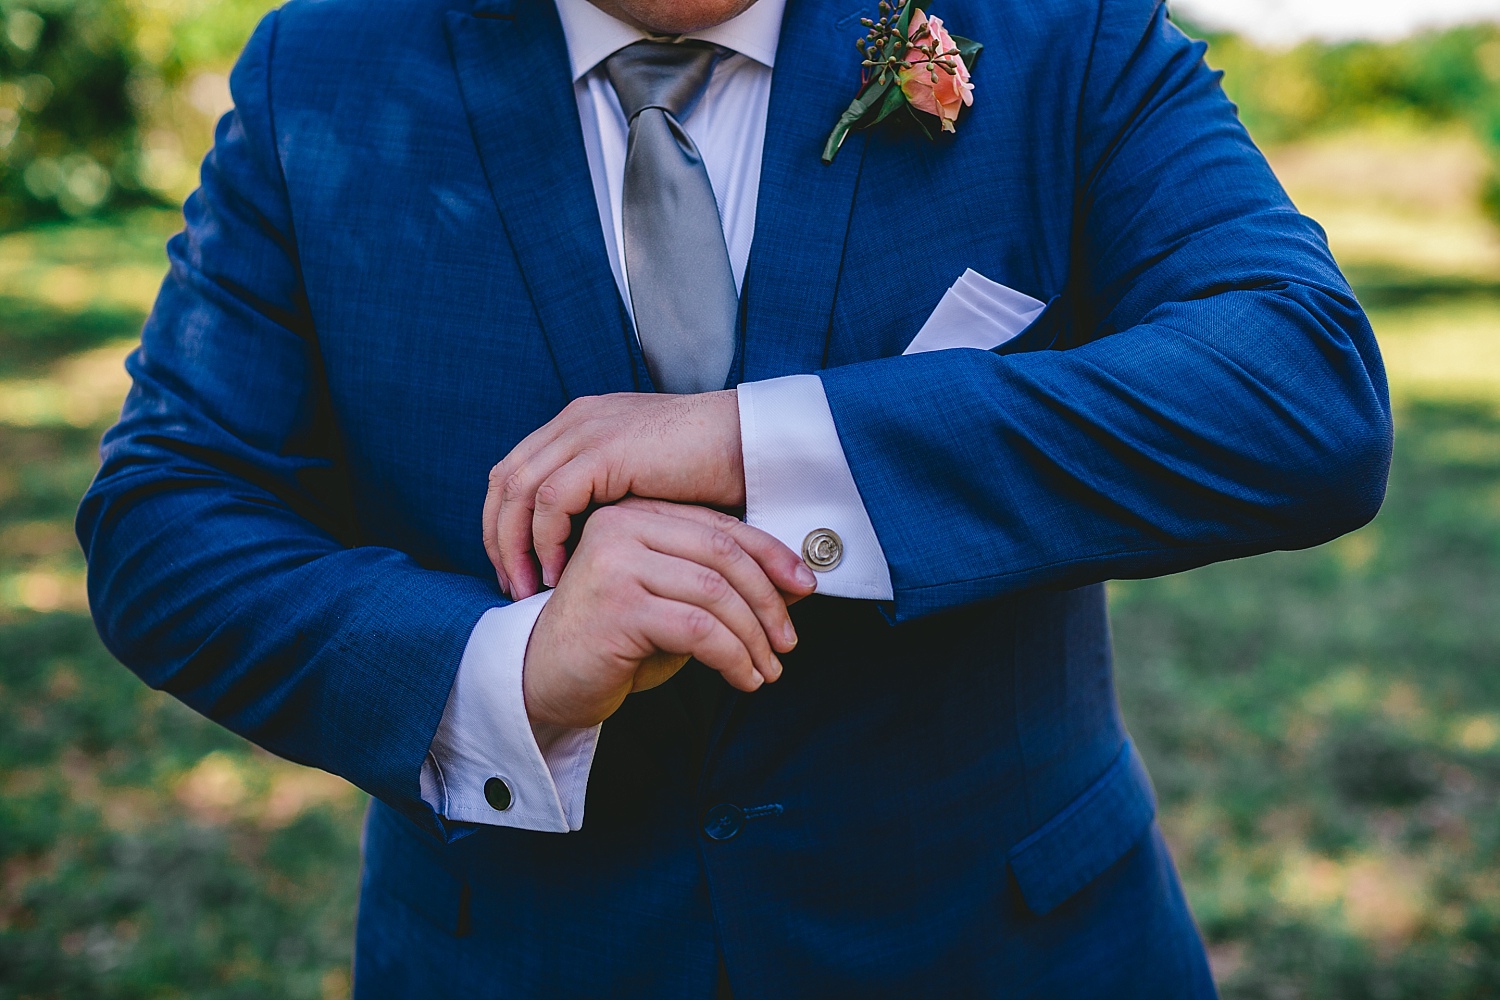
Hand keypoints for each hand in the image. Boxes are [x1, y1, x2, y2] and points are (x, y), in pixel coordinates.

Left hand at [484, 391, 742, 598]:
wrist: (750, 444)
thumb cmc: (712, 471)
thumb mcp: (644, 483)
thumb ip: (609, 500)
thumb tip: (582, 544)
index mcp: (581, 424)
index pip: (515, 472)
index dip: (504, 523)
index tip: (514, 569)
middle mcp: (575, 422)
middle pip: (505, 481)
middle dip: (500, 538)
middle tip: (511, 586)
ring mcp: (586, 432)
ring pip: (518, 491)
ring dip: (516, 545)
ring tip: (529, 589)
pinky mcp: (603, 451)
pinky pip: (551, 500)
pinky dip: (547, 540)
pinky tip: (559, 573)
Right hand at [522, 498, 816, 729]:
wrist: (540, 682)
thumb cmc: (611, 645)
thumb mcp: (673, 607)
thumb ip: (719, 588)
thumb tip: (796, 584)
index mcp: (634, 514)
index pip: (720, 527)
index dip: (772, 556)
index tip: (807, 589)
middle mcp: (620, 526)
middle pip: (723, 554)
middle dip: (768, 601)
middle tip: (788, 642)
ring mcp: (615, 562)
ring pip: (716, 593)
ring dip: (753, 637)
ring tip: (768, 670)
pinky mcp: (617, 605)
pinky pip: (699, 630)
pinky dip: (733, 658)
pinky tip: (743, 680)